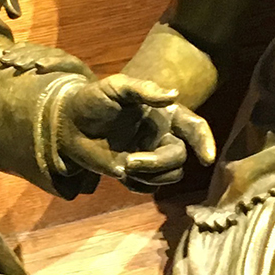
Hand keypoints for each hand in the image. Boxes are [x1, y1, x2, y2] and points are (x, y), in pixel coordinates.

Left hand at [57, 74, 216, 191]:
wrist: (68, 123)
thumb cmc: (93, 100)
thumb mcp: (116, 87)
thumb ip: (143, 89)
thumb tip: (173, 95)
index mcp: (164, 113)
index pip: (194, 127)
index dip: (205, 142)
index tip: (207, 159)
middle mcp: (162, 135)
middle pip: (179, 156)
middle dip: (158, 163)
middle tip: (130, 161)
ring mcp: (151, 156)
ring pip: (170, 174)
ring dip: (151, 176)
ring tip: (125, 166)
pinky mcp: (137, 173)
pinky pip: (151, 187)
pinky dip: (139, 185)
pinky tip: (122, 174)